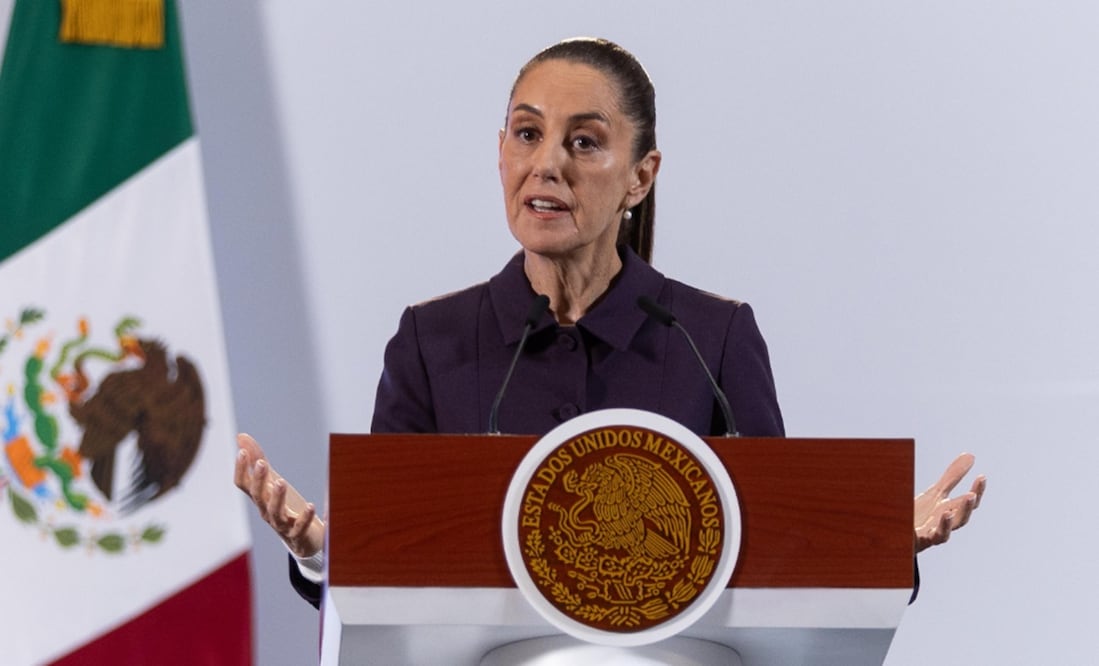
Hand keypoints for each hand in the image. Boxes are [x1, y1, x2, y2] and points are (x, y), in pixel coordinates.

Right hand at [234, 433, 324, 557]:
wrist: (303, 539)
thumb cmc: (284, 506)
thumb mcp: (271, 480)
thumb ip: (257, 460)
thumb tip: (240, 437)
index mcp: (260, 498)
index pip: (243, 485)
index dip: (240, 470)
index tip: (241, 452)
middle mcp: (267, 512)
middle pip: (258, 497)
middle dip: (258, 481)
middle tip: (262, 464)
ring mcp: (281, 524)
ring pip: (275, 513)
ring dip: (277, 498)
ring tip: (281, 483)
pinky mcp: (297, 534)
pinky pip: (299, 527)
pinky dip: (305, 517)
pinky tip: (311, 505)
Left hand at [914, 452, 985, 552]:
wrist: (902, 535)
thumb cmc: (923, 516)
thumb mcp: (936, 493)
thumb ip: (953, 477)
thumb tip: (970, 456)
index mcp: (950, 512)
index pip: (968, 502)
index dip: (977, 491)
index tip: (981, 477)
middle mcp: (943, 526)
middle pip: (960, 520)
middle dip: (966, 508)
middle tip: (971, 496)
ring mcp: (928, 536)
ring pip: (942, 535)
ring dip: (946, 524)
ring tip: (946, 512)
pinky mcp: (913, 543)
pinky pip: (914, 540)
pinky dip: (914, 533)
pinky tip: (912, 526)